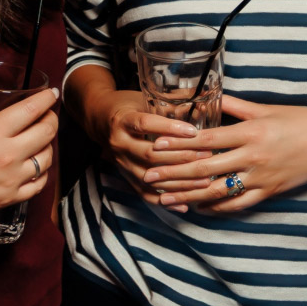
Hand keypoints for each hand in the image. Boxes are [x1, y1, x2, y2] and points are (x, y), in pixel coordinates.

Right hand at [0, 83, 59, 230]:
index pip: (31, 110)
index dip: (46, 99)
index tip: (51, 93)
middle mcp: (6, 155)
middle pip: (46, 132)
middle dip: (52, 118)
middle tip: (48, 113)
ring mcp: (10, 179)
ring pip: (47, 158)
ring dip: (48, 145)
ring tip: (42, 138)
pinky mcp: (8, 198)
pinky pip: (39, 185)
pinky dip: (42, 172)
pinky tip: (36, 165)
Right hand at [89, 88, 209, 192]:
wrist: (100, 121)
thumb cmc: (127, 107)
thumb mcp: (143, 100)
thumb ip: (169, 106)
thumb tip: (202, 109)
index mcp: (122, 121)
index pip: (145, 125)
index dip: (169, 129)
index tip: (193, 132)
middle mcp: (119, 144)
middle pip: (150, 155)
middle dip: (181, 156)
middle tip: (206, 154)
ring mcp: (121, 163)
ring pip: (150, 178)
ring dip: (178, 182)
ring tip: (203, 181)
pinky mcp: (125, 177)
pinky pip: (144, 194)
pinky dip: (164, 201)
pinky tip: (184, 205)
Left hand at [139, 96, 306, 215]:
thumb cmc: (302, 121)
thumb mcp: (267, 109)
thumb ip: (235, 107)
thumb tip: (209, 96)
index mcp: (250, 133)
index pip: (206, 140)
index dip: (178, 144)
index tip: (155, 145)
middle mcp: (253, 157)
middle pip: (205, 168)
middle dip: (174, 173)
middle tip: (148, 176)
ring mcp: (261, 178)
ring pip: (218, 191)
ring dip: (189, 195)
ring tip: (165, 197)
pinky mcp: (269, 193)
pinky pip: (238, 205)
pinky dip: (216, 208)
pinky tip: (198, 207)